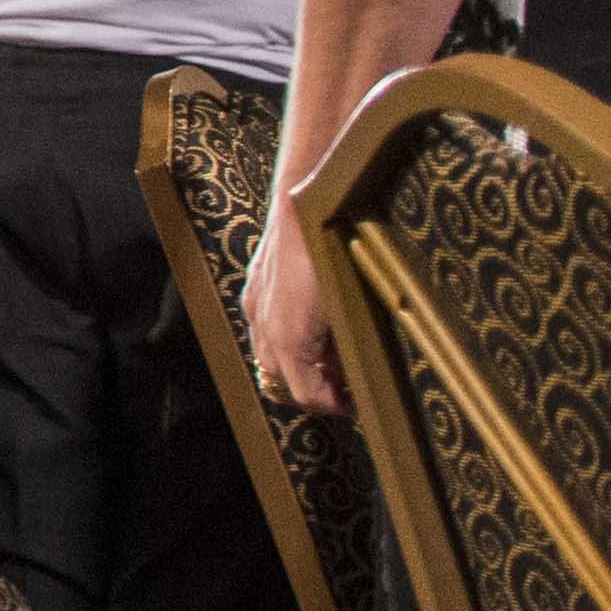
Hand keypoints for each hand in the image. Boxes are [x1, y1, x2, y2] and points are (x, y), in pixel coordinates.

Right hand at [245, 219, 339, 417]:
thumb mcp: (351, 307)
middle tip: (346, 388)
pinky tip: (312, 329)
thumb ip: (346, 346)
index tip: (357, 405)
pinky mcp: (254, 288)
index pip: (306, 394)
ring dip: (297, 367)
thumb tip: (349, 372)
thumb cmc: (337, 252)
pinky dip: (285, 342)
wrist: (305, 204)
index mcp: (289, 336)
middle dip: (312, 391)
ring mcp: (256, 306)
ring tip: (331, 359)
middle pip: (281, 383)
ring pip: (269, 358)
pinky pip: (264, 331)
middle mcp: (265, 326)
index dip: (333, 406)